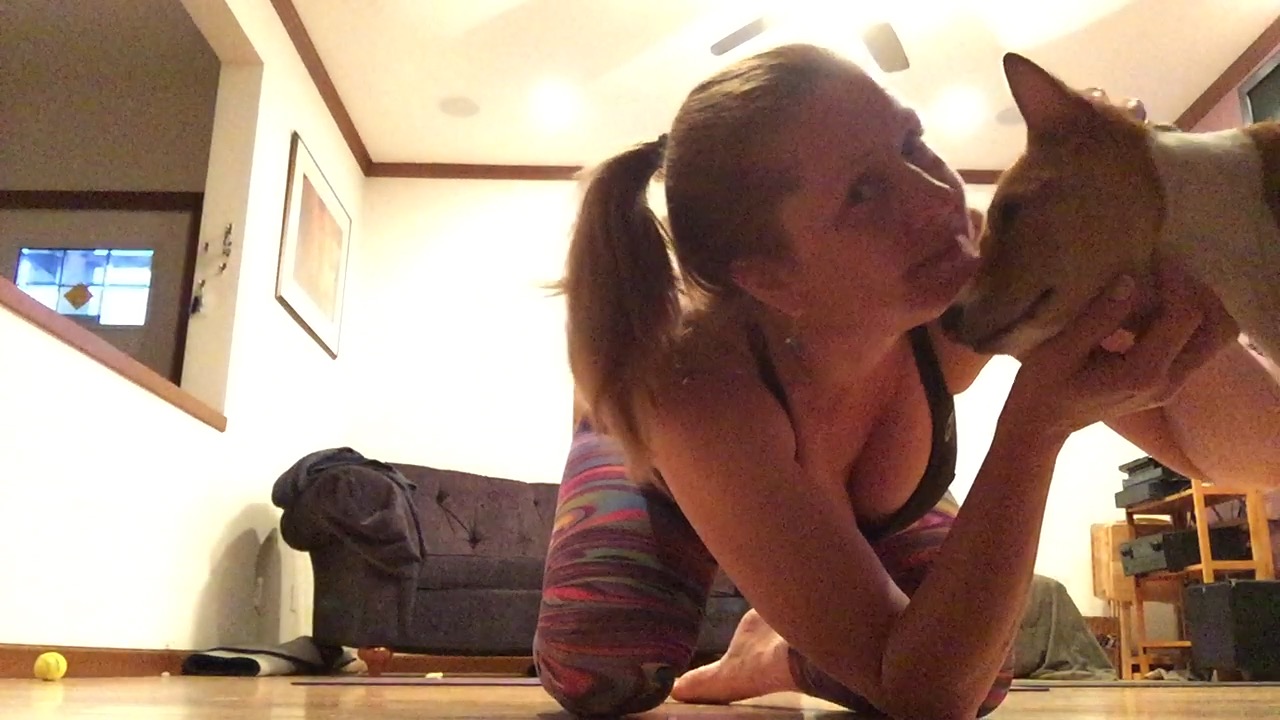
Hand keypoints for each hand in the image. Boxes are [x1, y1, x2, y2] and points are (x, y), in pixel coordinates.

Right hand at [1005, 260, 1236, 438]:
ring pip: (1214, 338)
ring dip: (1196, 306)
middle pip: (1218, 329)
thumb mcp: (1060, 349)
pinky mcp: (1168, 383)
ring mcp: (1171, 386)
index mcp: (1143, 373)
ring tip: (1162, 288)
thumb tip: (1131, 280)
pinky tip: (1152, 309)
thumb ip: (1098, 317)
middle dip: (1199, 293)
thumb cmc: (1042, 386)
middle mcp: (1168, 382)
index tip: (1151, 262)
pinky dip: (1186, 321)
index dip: (1176, 282)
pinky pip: (1196, 345)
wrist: (1042, 424)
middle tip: (1166, 274)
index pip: (1185, 318)